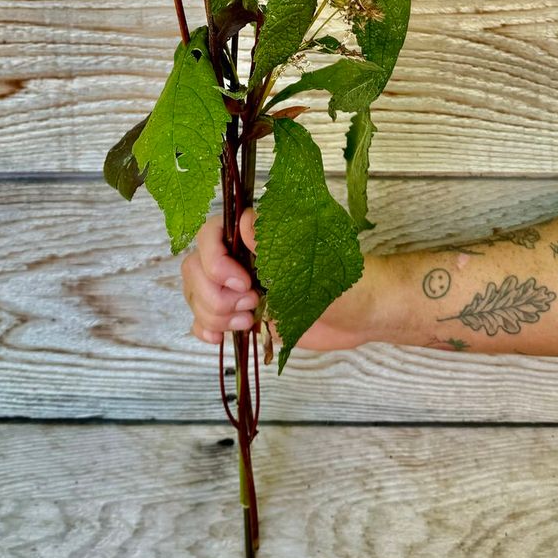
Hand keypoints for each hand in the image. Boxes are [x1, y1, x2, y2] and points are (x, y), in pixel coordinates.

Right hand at [180, 207, 375, 353]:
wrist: (361, 314)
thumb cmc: (345, 281)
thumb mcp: (312, 261)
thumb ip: (275, 243)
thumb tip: (243, 219)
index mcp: (257, 235)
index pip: (211, 234)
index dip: (215, 261)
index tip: (243, 283)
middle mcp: (242, 257)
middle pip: (196, 269)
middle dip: (215, 294)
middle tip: (252, 305)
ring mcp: (239, 287)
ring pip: (198, 295)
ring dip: (214, 314)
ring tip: (248, 322)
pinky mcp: (242, 314)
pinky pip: (205, 318)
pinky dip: (205, 329)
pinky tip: (219, 338)